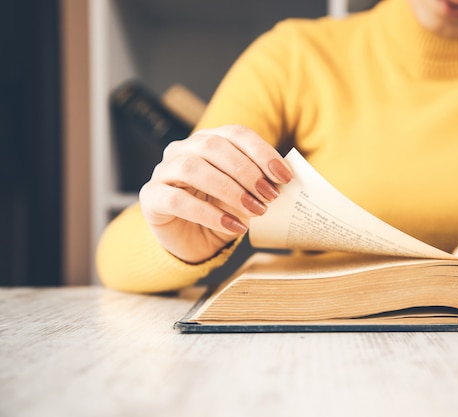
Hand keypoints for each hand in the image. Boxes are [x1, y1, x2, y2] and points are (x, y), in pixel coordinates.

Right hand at [139, 125, 293, 263]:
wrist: (193, 242)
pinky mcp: (151, 197)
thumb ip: (262, 182)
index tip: (285, 176)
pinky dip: (209, 214)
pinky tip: (233, 226)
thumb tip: (288, 176)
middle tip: (270, 195)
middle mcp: (182, 149)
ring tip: (255, 210)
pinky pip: (177, 200)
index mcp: (208, 141)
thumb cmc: (222, 212)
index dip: (262, 152)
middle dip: (247, 171)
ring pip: (192, 168)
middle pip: (213, 147)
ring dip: (229, 190)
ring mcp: (163, 171)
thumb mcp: (246, 195)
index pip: (236, 134)